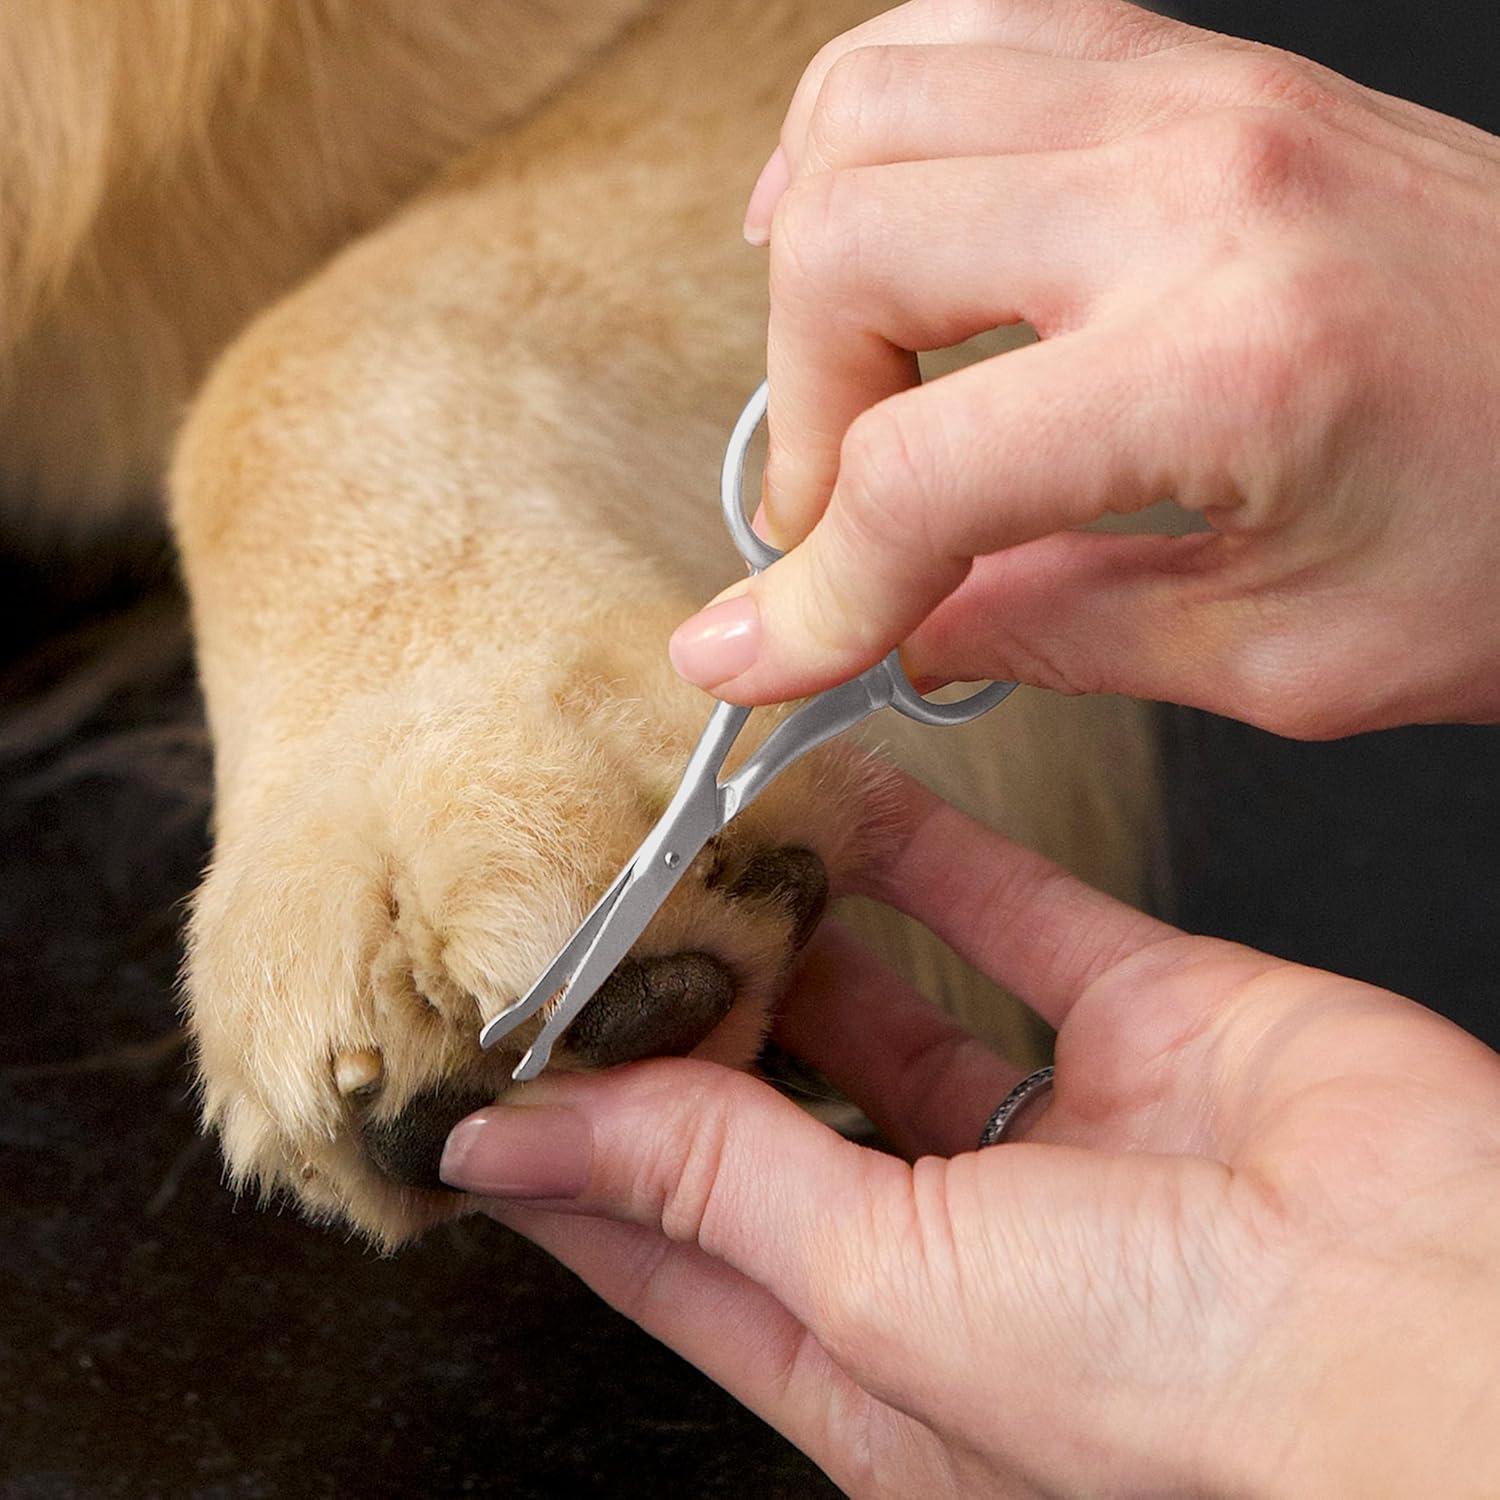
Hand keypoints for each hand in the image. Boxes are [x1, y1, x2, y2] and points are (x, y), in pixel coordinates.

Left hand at [441, 773, 1499, 1495]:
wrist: (1446, 1323)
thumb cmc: (1181, 1400)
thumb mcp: (886, 1298)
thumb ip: (712, 1189)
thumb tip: (525, 1143)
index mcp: (878, 1362)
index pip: (678, 1249)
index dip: (578, 1168)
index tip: (490, 1083)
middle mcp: (961, 1250)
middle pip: (777, 1117)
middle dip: (690, 1027)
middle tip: (595, 932)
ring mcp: (1061, 1129)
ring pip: (891, 1002)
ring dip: (800, 930)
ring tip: (699, 857)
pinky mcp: (1151, 1020)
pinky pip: (1011, 914)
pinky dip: (930, 854)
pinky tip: (846, 800)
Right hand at [667, 0, 1499, 737]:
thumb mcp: (1289, 655)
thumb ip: (1055, 631)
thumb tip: (902, 631)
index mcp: (1230, 366)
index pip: (916, 481)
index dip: (809, 596)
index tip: (754, 652)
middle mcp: (1192, 190)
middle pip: (845, 252)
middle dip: (801, 422)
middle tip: (845, 521)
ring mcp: (1190, 97)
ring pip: (864, 113)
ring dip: (815, 271)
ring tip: (848, 385)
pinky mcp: (1194, 69)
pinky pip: (957, 41)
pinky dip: (868, 136)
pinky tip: (877, 229)